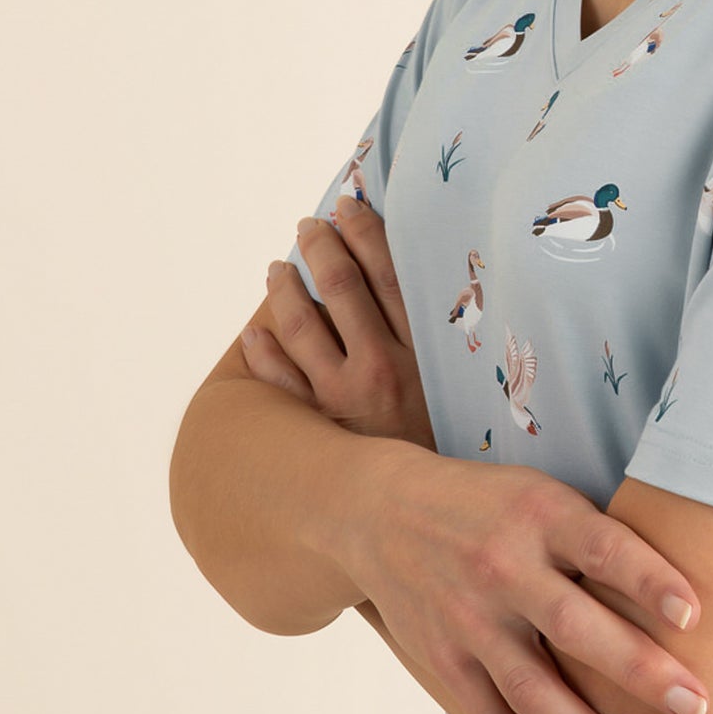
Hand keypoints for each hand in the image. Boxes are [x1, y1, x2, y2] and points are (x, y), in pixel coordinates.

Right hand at [244, 197, 705, 713]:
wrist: (377, 513)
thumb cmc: (488, 506)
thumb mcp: (539, 493)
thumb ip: (596, 537)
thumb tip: (691, 587)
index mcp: (535, 514)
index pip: (600, 547)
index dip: (648, 578)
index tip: (695, 613)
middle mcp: (501, 568)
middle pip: (573, 628)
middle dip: (638, 671)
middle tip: (698, 707)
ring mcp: (468, 623)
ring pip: (535, 694)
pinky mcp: (444, 666)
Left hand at [244, 198, 435, 449]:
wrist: (431, 506)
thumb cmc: (449, 441)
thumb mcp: (458, 386)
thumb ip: (438, 342)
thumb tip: (419, 289)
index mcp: (421, 350)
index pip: (388, 273)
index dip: (366, 233)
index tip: (349, 206)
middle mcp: (381, 366)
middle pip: (343, 288)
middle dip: (322, 248)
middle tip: (308, 227)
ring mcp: (344, 397)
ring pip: (303, 326)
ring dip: (285, 290)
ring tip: (276, 269)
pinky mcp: (318, 428)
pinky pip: (280, 383)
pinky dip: (262, 354)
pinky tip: (254, 332)